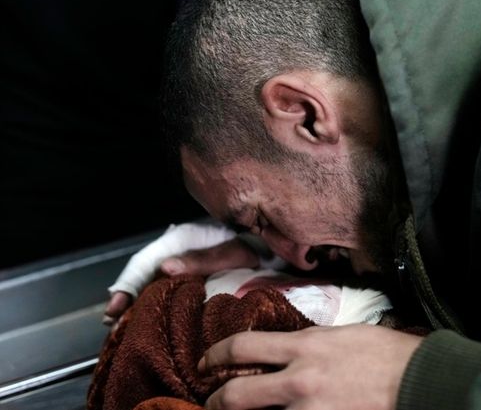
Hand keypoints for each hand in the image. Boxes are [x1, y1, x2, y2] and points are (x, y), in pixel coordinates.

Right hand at [103, 237, 261, 323]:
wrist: (273, 248)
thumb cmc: (255, 247)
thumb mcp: (233, 250)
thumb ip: (202, 258)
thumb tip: (165, 269)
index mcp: (180, 242)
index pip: (143, 264)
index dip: (127, 286)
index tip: (114, 309)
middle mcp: (176, 254)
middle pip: (143, 278)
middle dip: (127, 302)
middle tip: (113, 327)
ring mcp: (183, 268)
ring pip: (153, 288)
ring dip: (139, 308)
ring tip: (124, 331)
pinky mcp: (193, 282)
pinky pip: (169, 295)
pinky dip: (157, 310)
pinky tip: (151, 325)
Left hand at [200, 325, 423, 409]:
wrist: (417, 380)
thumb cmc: (385, 353)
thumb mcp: (341, 335)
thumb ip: (308, 343)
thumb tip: (284, 350)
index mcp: (304, 347)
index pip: (242, 347)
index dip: (215, 355)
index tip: (207, 362)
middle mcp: (299, 381)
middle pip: (236, 395)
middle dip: (216, 402)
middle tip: (211, 402)